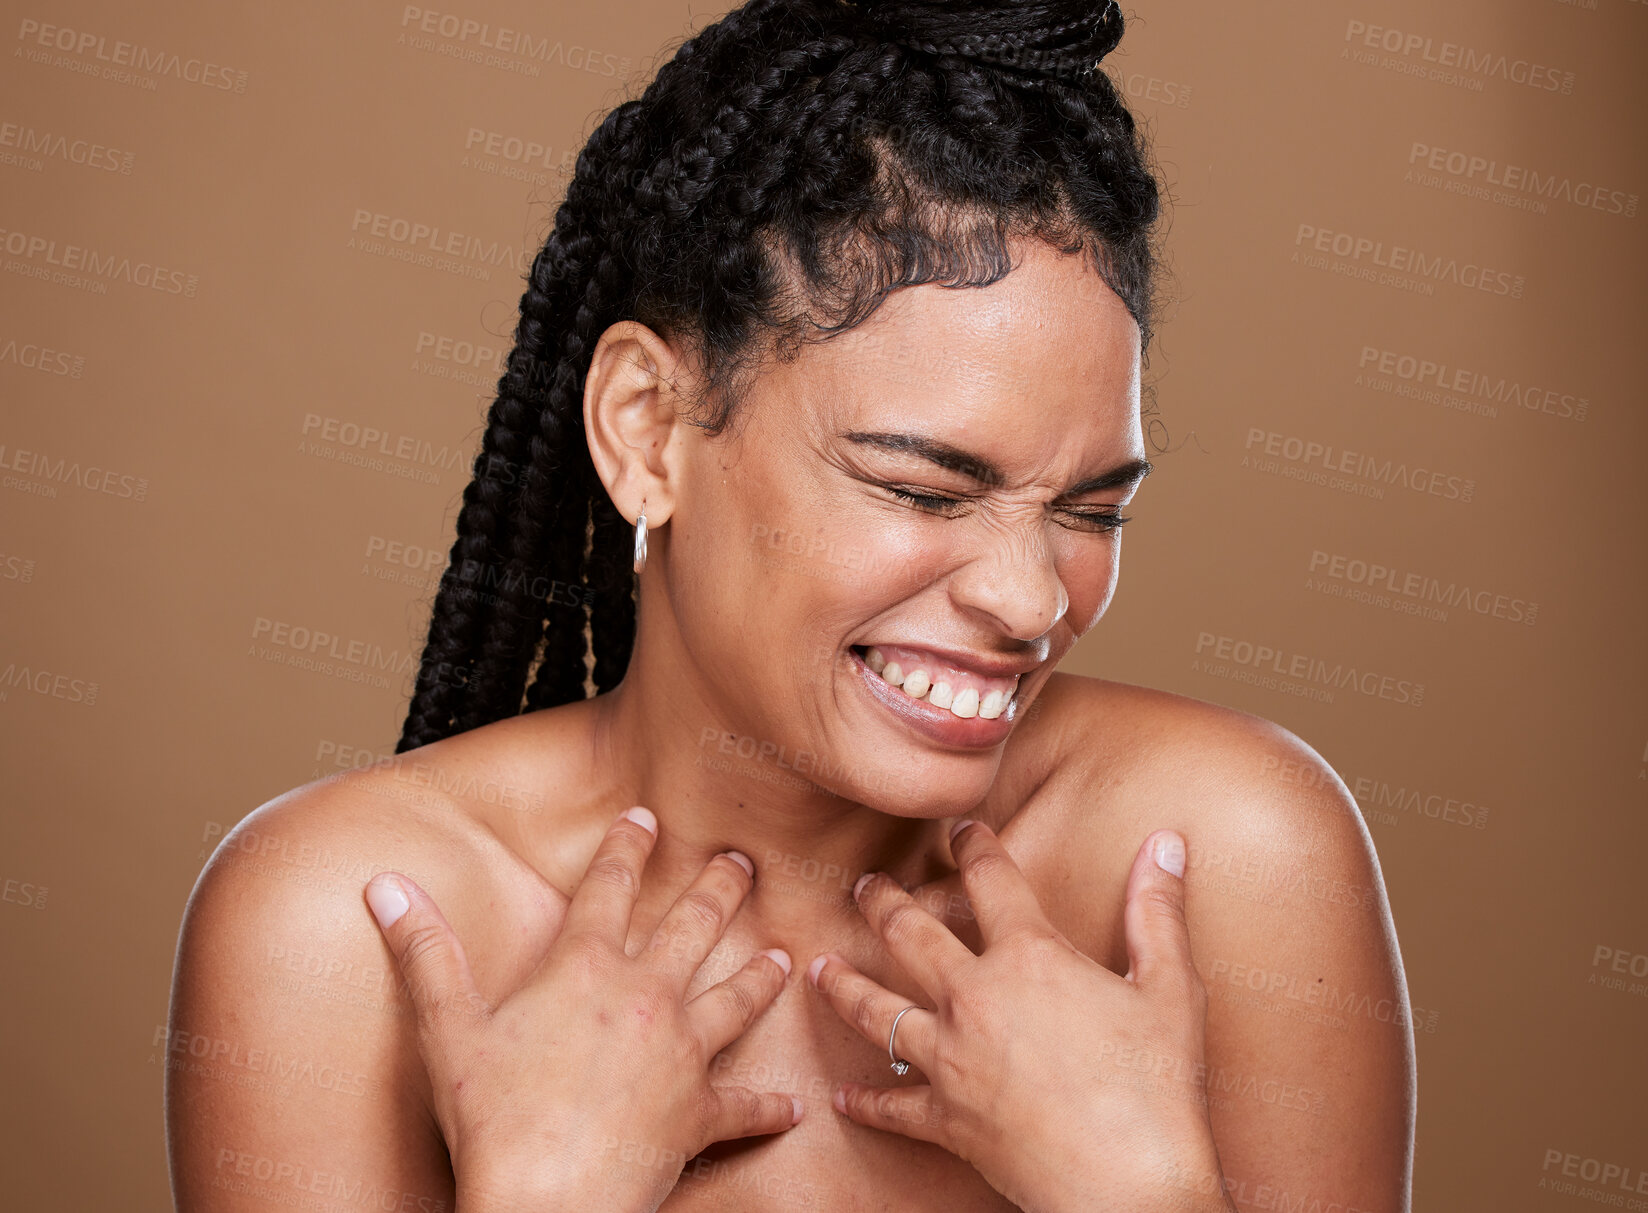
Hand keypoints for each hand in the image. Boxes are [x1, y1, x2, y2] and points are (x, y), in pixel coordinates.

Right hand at [363, 806, 801, 1212]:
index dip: (627, 848)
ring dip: (761, 976)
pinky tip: (792, 1104)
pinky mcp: (700, 1112)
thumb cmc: (494, 1120)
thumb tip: (386, 886)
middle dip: (719, 887)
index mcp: (585, 970)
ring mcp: (681, 1053)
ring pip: (736, 998)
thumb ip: (424, 952)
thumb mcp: (448, 1030)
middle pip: (693, 926)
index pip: (608, 889)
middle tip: (742, 861)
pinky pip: (744, 1105)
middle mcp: (645, 998)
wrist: (547, 1202)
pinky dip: (768, 1106)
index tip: (647, 817)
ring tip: (784, 956)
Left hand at [807, 820, 1231, 1212]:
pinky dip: (866, 1101)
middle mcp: (975, 998)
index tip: (961, 830)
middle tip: (864, 885)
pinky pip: (892, 1105)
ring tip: (820, 966)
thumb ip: (1158, 910)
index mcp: (1029, 957)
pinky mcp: (946, 1119)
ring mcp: (951, 1060)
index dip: (974, 846)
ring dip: (842, 984)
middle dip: (882, 901)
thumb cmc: (1157, 1086)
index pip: (991, 880)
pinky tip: (842, 1096)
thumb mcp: (1171, 987)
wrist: (1128, 1185)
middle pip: (909, 934)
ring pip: (875, 1010)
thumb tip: (1167, 842)